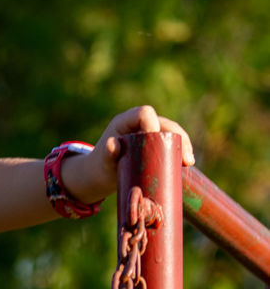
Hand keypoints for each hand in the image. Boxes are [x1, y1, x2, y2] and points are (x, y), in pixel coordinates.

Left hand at [62, 106, 195, 203]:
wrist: (101, 174)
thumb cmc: (100, 166)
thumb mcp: (103, 161)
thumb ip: (107, 153)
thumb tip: (113, 144)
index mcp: (126, 120)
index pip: (145, 113)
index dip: (153, 124)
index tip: (157, 144)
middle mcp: (140, 124)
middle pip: (164, 123)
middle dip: (177, 137)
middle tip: (184, 159)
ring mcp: (149, 133)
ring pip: (171, 133)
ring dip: (183, 145)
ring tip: (188, 163)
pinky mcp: (155, 144)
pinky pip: (171, 143)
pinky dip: (180, 151)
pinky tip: (187, 163)